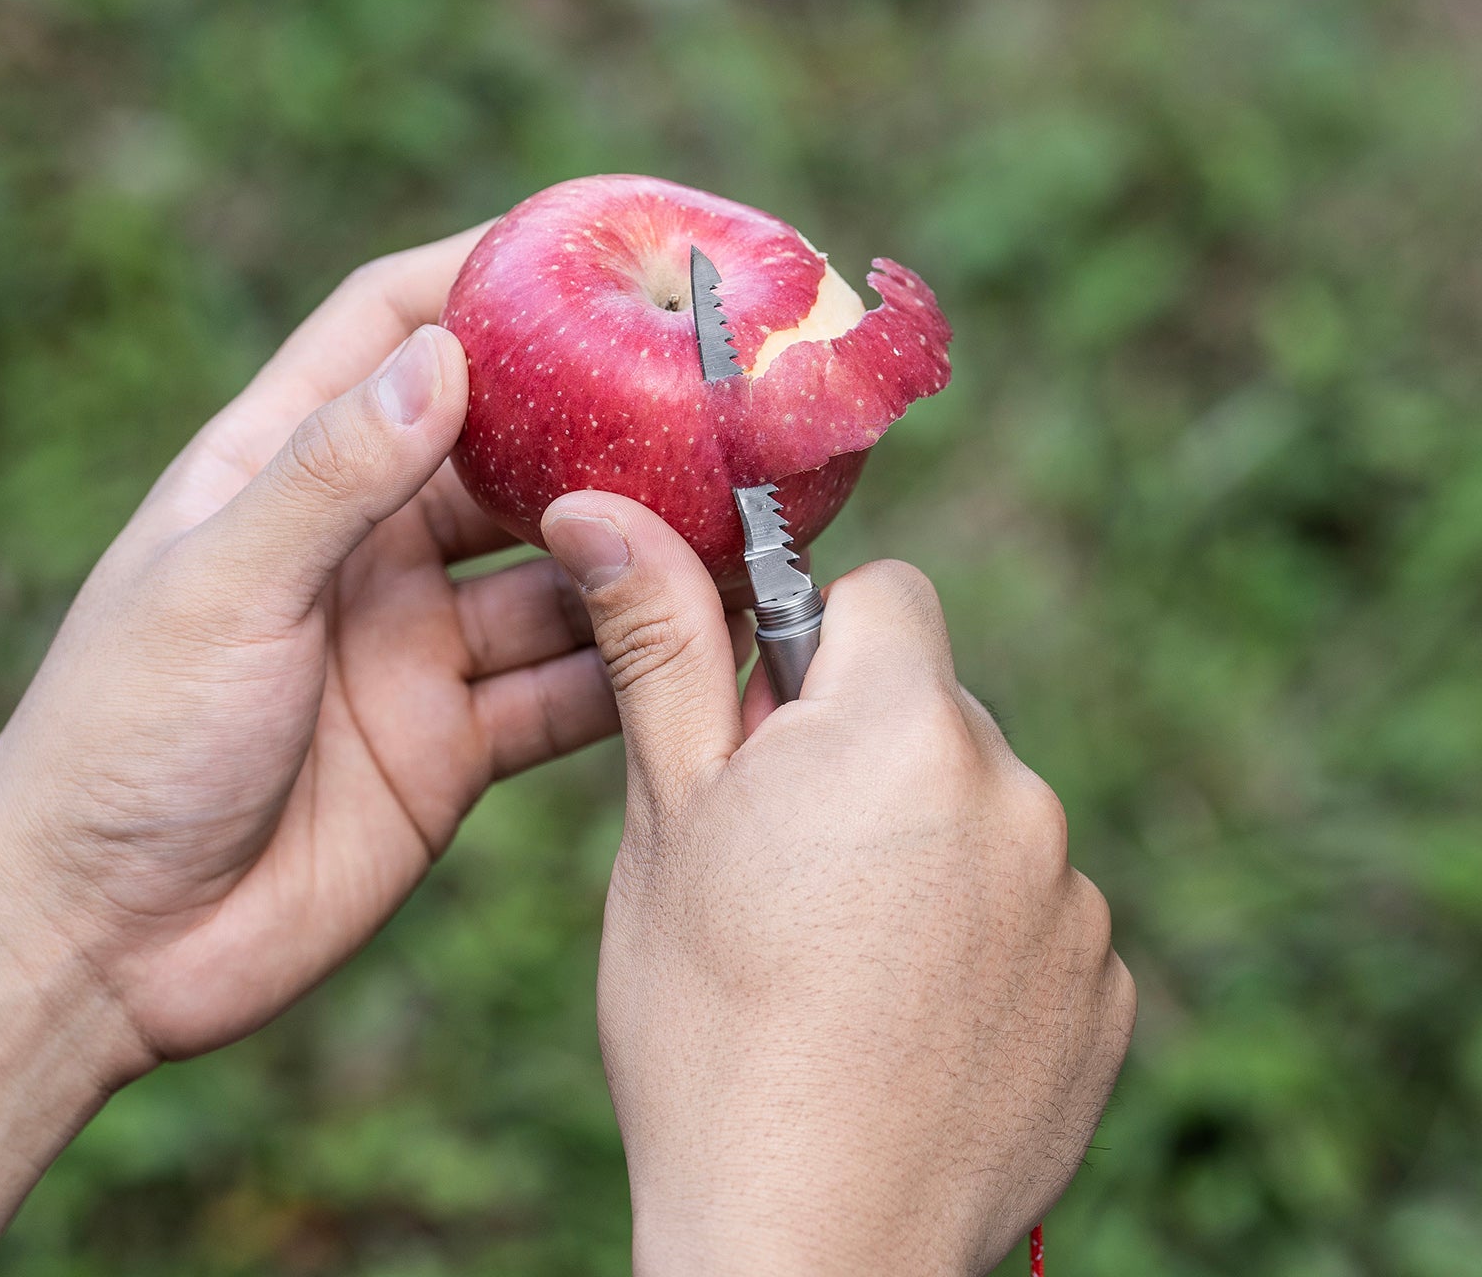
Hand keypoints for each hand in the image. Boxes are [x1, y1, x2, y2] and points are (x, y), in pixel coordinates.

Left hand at [0, 226, 616, 1273]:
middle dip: (597, 421)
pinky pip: (566, 688)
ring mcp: (417, 644)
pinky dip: (632, 668)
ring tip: (736, 519)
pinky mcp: (456, 741)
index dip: (481, 278)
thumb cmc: (121, 743)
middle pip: (503, 451)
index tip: (585, 248)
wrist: (103, 945)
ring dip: (635, 552)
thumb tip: (444, 353)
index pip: (388, 331)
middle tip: (703, 394)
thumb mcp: (221, 589)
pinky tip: (705, 645)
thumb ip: (333, 477)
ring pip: (556, 575)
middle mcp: (364, 546)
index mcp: (282, 472)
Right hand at [542, 493, 1135, 1276]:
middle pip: (932, 706)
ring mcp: (1072, 898)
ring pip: (984, 809)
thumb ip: (659, 645)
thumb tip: (601, 505)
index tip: (766, 731)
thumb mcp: (665, 819)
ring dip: (924, 844)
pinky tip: (907, 1014)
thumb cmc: (704, 1023)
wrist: (803, 1250)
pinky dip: (979, 934)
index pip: (886, 593)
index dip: (815, 646)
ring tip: (841, 955)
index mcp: (900, 727)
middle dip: (864, 748)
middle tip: (785, 859)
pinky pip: (1033, 909)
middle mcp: (1016, 792)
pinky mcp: (1105, 988)